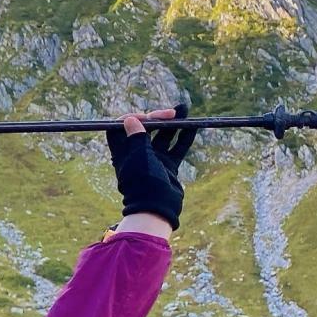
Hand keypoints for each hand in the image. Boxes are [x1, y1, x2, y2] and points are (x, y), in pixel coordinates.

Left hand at [105, 101, 194, 230]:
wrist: (156, 208)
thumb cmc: (143, 182)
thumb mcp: (139, 157)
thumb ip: (137, 138)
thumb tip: (129, 119)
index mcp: (123, 151)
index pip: (122, 127)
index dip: (133, 118)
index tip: (145, 116)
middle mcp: (137, 153)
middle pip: (146, 129)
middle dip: (159, 118)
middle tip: (172, 112)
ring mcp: (153, 159)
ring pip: (164, 136)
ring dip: (174, 123)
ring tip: (185, 109)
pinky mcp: (167, 165)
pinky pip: (176, 148)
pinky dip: (184, 137)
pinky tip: (193, 127)